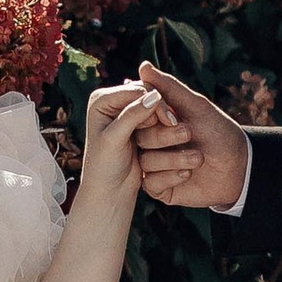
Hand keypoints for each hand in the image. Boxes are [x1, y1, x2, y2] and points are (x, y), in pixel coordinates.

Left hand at [75, 79, 163, 211]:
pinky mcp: (139, 126)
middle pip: (146, 96)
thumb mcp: (114, 140)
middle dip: (162, 110)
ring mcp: (128, 114)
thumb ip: (131, 116)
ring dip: (167, 119)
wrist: (109, 190)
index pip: (134, 91)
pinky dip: (167, 127)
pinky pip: (158, 120)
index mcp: (102, 101)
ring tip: (179, 132)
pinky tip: (176, 136)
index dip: (154, 102)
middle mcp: (114, 103)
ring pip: (154, 108)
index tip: (169, 120)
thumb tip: (154, 95)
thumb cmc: (104, 167)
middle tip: (175, 125)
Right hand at [131, 64, 251, 211]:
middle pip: (140, 138)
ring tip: (198, 158)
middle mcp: (152, 143)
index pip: (137, 115)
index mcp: (157, 122)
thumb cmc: (219, 132)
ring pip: (145, 162)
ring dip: (173, 159)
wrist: (240, 166)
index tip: (174, 116)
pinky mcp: (161, 188)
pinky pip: (152, 183)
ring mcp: (155, 166)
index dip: (152, 115)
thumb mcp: (196, 106)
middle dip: (165, 137)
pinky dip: (170, 177)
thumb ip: (169, 87)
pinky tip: (188, 173)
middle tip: (190, 134)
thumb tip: (143, 65)